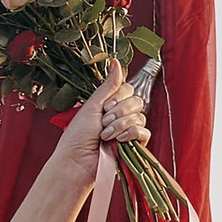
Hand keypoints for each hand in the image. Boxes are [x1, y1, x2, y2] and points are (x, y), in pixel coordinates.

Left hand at [46, 65, 146, 202]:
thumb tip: (116, 61)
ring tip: (105, 136)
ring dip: (120, 125)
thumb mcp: (92, 105)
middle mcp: (120, 116)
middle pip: (136, 102)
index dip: (118, 97)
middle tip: (103, 123)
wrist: (77, 161)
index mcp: (110, 105)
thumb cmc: (78, 135)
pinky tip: (118, 141)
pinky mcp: (134, 146)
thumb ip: (108, 86)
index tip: (104, 107)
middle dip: (118, 112)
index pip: (127, 90)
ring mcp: (128, 131)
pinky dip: (131, 134)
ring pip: (139, 117)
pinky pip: (144, 132)